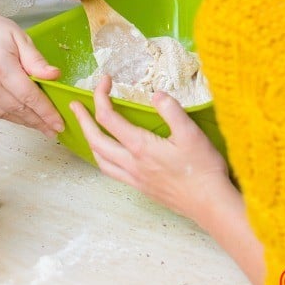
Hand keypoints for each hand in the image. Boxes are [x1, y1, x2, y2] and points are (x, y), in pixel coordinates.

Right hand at [0, 17, 64, 136]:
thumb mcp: (20, 38)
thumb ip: (36, 60)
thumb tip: (55, 77)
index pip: (28, 95)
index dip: (45, 112)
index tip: (58, 123)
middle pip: (16, 109)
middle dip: (37, 121)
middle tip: (52, 129)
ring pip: (2, 114)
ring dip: (22, 121)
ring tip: (38, 123)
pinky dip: (5, 115)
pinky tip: (17, 114)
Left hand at [70, 75, 229, 219]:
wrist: (209, 204)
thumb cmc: (202, 169)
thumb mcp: (191, 133)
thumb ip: (171, 110)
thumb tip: (155, 94)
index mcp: (140, 147)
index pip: (108, 119)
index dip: (101, 97)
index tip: (105, 81)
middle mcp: (131, 164)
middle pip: (96, 140)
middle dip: (83, 120)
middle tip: (75, 105)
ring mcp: (134, 178)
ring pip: (100, 159)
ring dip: (90, 140)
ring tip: (87, 128)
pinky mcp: (141, 187)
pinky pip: (112, 171)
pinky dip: (103, 157)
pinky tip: (110, 153)